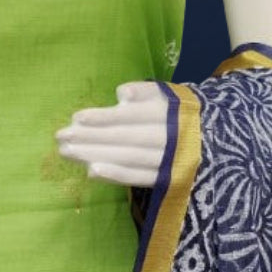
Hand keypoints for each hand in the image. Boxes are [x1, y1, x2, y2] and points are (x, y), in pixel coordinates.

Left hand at [54, 80, 169, 189]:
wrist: (211, 140)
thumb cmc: (176, 114)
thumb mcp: (167, 95)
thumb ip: (145, 91)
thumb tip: (122, 95)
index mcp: (169, 112)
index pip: (131, 116)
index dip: (103, 117)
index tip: (76, 118)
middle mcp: (170, 136)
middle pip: (125, 137)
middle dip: (91, 137)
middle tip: (61, 136)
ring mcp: (169, 160)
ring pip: (128, 157)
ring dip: (95, 155)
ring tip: (67, 152)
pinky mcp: (167, 179)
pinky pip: (138, 178)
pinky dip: (115, 175)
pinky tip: (91, 172)